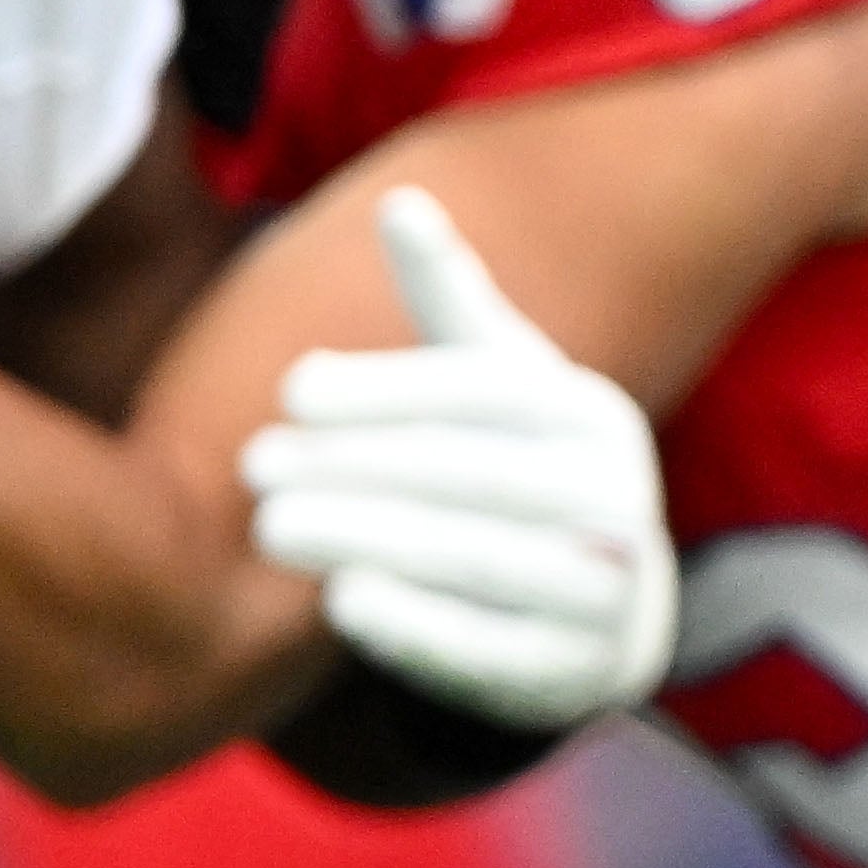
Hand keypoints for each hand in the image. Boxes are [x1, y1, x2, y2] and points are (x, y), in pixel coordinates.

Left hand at [239, 189, 679, 732]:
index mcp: (590, 414)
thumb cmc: (521, 469)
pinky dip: (418, 623)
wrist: (605, 616)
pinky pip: (492, 645)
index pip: (487, 390)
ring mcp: (604, 586)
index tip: (294, 389)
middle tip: (254, 464)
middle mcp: (614, 494)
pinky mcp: (575, 670)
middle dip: (353, 465)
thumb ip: (446, 302)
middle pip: (469, 472)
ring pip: (475, 556)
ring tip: (271, 526)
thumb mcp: (500, 384)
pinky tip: (342, 601)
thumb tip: (398, 198)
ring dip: (365, 537)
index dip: (390, 385)